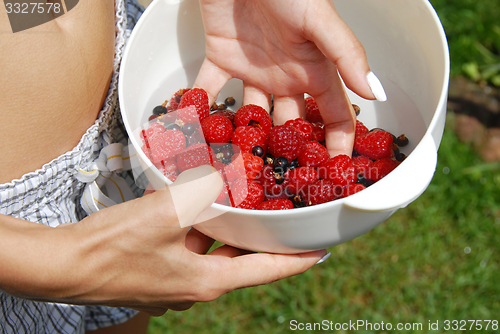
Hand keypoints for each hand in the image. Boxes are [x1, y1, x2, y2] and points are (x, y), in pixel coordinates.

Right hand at [33, 167, 325, 315]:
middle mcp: (198, 284)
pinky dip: (202, 225)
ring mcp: (178, 280)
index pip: (268, 270)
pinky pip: (193, 245)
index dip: (298, 260)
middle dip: (263, 236)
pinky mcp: (161, 269)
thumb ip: (202, 191)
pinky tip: (200, 203)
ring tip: (246, 202)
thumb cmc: (113, 247)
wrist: (65, 266)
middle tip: (283, 212)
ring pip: (216, 249)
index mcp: (209, 280)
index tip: (322, 251)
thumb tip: (225, 174)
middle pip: (244, 258)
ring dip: (229, 227)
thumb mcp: (165, 213)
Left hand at [194, 0, 384, 156]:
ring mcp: (252, 71)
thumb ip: (346, 54)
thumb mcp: (318, 18)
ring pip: (250, 115)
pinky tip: (195, 134)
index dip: (336, 143)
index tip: (334, 175)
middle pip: (290, 122)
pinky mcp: (220, 60)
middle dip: (287, 151)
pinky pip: (209, 91)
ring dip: (242, 139)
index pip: (333, 114)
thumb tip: (374, 95)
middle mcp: (286, 76)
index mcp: (314, 69)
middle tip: (277, 182)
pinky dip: (200, 110)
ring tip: (233, 168)